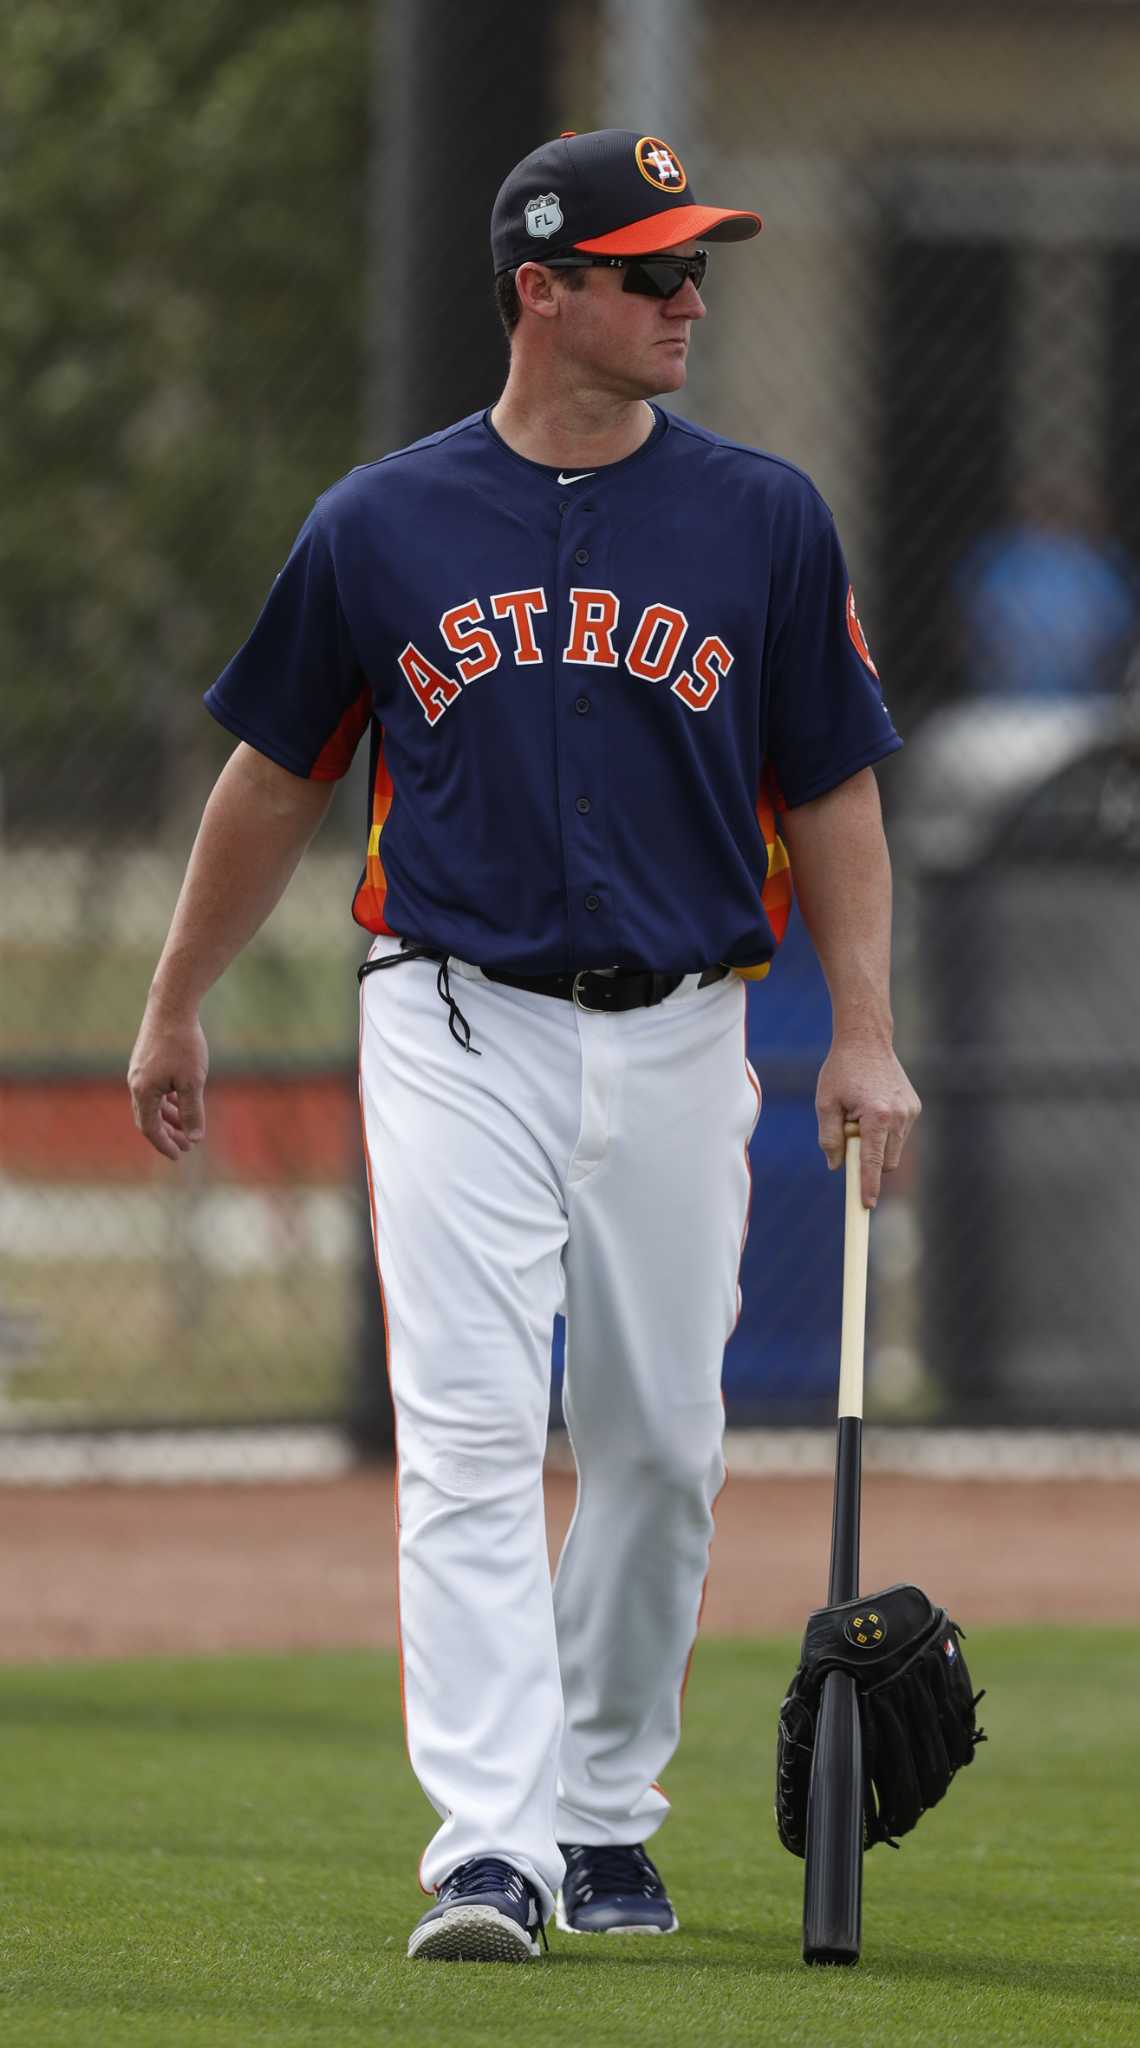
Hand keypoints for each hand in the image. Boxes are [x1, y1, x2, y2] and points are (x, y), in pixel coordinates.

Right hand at [127, 1004, 208, 1160]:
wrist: (171, 1007)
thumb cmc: (183, 1044)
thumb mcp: (192, 1082)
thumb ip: (192, 1111)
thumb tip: (194, 1139)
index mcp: (143, 1091)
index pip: (150, 1128)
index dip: (165, 1144)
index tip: (180, 1156)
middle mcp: (136, 1083)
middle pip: (148, 1118)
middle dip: (167, 1134)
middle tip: (187, 1146)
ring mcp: (139, 1071)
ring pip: (152, 1104)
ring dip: (169, 1118)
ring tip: (188, 1126)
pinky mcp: (145, 1061)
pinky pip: (154, 1090)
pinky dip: (167, 1101)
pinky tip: (182, 1102)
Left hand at [814, 1040, 920, 1206]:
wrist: (867, 1040)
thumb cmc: (841, 1071)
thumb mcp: (825, 1104)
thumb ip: (829, 1138)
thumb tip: (836, 1167)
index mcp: (876, 1116)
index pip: (873, 1162)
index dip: (869, 1186)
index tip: (867, 1205)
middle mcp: (899, 1116)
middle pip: (886, 1162)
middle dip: (869, 1163)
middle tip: (849, 1138)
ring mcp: (910, 1112)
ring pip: (894, 1150)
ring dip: (877, 1146)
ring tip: (860, 1116)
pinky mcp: (914, 1108)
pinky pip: (899, 1134)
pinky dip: (885, 1133)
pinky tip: (873, 1108)